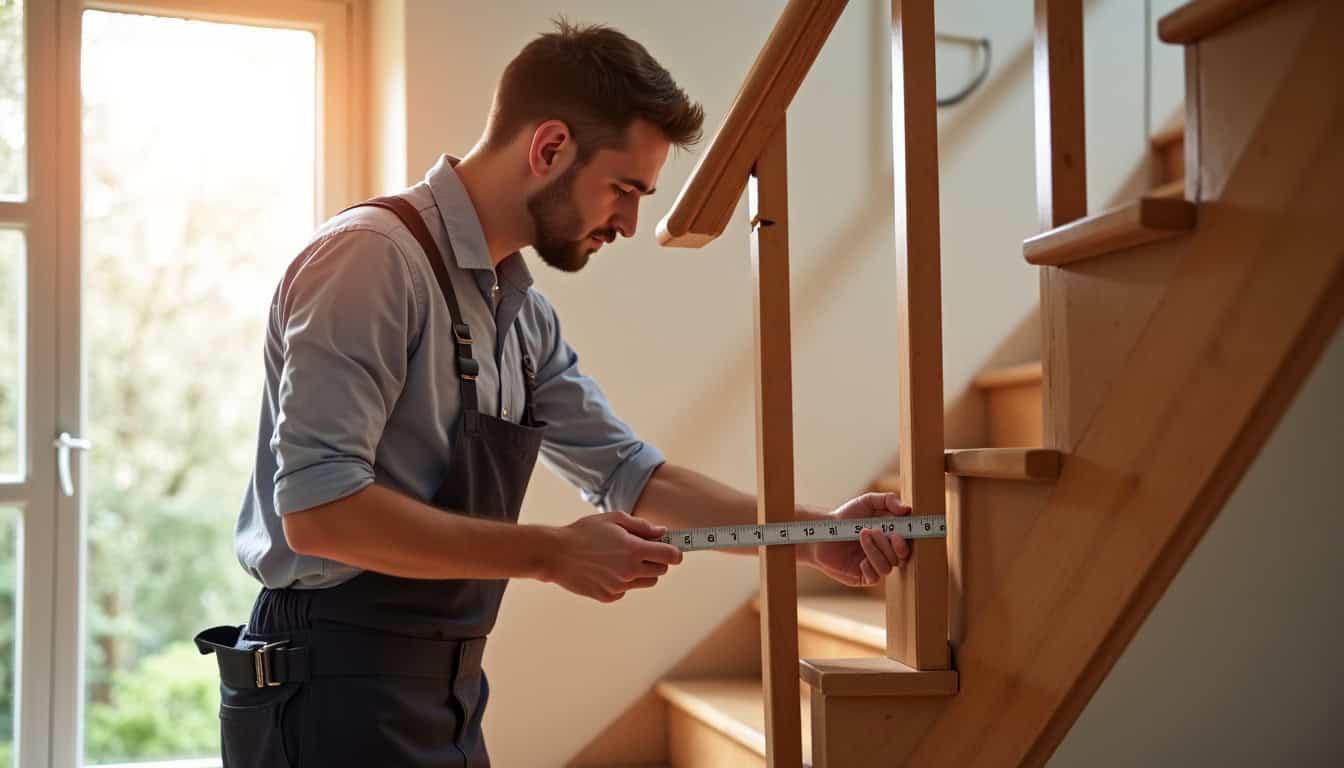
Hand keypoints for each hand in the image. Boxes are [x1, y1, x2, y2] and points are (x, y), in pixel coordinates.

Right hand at [543, 511, 683, 602]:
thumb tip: (662, 533)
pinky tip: (606, 570)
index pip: (670, 556)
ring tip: (622, 559)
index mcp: (634, 550)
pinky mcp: (608, 596)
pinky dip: (623, 581)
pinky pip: (626, 590)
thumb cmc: (584, 532)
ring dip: (641, 572)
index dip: (675, 552)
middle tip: (642, 551)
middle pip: (661, 571)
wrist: (555, 554)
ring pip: (645, 582)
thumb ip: (641, 526)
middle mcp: (630, 571)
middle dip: (657, 561)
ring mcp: (619, 586)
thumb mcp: (614, 520)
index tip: (673, 549)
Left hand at [802, 492, 911, 586]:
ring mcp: (875, 565)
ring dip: (875, 551)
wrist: (822, 531)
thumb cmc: (846, 516)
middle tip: (874, 531)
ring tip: (861, 535)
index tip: (897, 534)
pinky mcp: (863, 576)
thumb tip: (907, 509)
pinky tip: (859, 560)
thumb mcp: (867, 502)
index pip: (908, 544)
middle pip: (901, 558)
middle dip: (889, 545)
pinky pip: (874, 578)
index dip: (906, 542)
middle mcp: (886, 553)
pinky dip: (869, 567)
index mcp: (891, 537)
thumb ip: (888, 500)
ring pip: (887, 567)